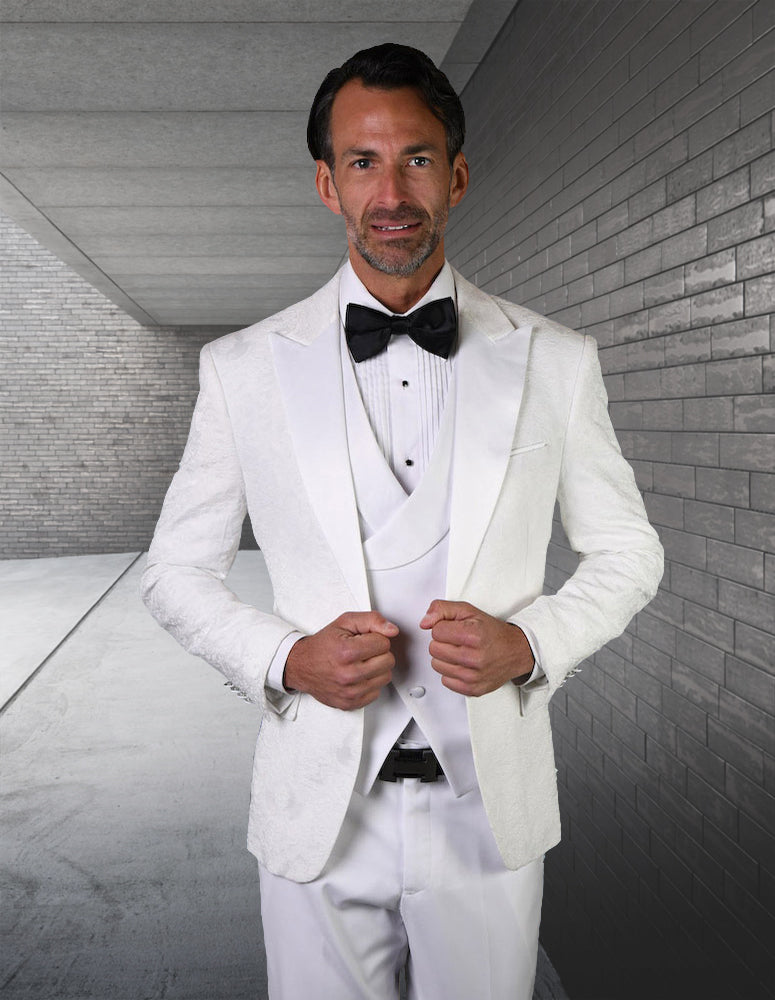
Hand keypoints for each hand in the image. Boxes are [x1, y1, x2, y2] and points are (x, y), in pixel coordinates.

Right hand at [284, 612, 397, 710]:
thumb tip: (392, 630)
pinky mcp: (351, 704)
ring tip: (361, 663)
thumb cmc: (323, 645)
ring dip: (377, 669)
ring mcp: (350, 692)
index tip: (364, 640)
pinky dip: (370, 683)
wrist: (301, 666)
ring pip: (386, 677)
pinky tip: (358, 676)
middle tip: (364, 651)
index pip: (384, 643)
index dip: (375, 638)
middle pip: (388, 661)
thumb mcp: (345, 623)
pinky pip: (376, 692)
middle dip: (379, 653)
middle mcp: (349, 674)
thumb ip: (371, 620)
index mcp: (347, 652)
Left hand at [419, 600, 533, 696]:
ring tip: (460, 652)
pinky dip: (451, 673)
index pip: (436, 631)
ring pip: (436, 665)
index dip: (443, 628)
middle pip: (434, 649)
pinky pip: (445, 681)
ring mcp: (473, 676)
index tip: (454, 629)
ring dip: (445, 658)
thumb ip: (442, 609)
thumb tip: (425, 623)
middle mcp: (473, 657)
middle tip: (457, 641)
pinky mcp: (473, 689)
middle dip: (442, 643)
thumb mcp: (468, 611)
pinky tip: (463, 665)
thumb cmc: (492, 632)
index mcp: (472, 635)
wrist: (516, 651)